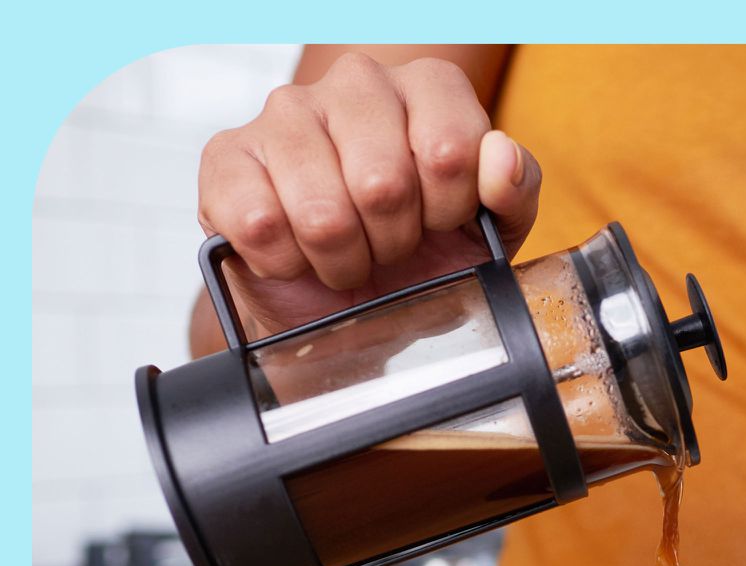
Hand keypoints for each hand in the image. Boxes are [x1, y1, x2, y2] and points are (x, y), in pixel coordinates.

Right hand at [197, 52, 541, 332]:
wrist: (350, 301)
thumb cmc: (424, 253)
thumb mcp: (492, 229)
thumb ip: (516, 190)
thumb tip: (501, 156)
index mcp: (430, 88)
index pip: (451, 149)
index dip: (448, 211)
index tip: (440, 223)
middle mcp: (357, 83)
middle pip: (383, 182)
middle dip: (393, 241)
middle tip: (390, 246)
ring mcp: (287, 113)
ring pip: (322, 211)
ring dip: (342, 258)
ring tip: (348, 253)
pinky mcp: (227, 156)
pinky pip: (260, 225)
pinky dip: (288, 264)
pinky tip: (299, 254)